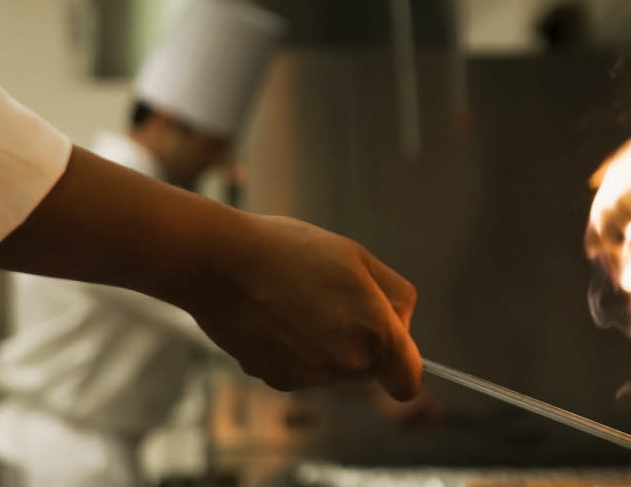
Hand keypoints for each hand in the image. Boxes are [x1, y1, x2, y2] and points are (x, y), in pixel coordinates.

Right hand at [184, 213, 422, 399]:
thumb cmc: (291, 250)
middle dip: (362, 343)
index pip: (408, 381)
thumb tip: (401, 322)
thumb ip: (394, 295)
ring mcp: (310, 377)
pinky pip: (302, 371)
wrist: (222, 263)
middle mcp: (346, 365)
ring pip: (335, 371)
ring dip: (328, 346)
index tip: (393, 345)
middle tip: (334, 301)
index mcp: (376, 334)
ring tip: (299, 303)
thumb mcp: (358, 256)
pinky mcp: (278, 380)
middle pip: (370, 372)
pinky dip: (296, 351)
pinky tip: (277, 318)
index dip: (404, 365)